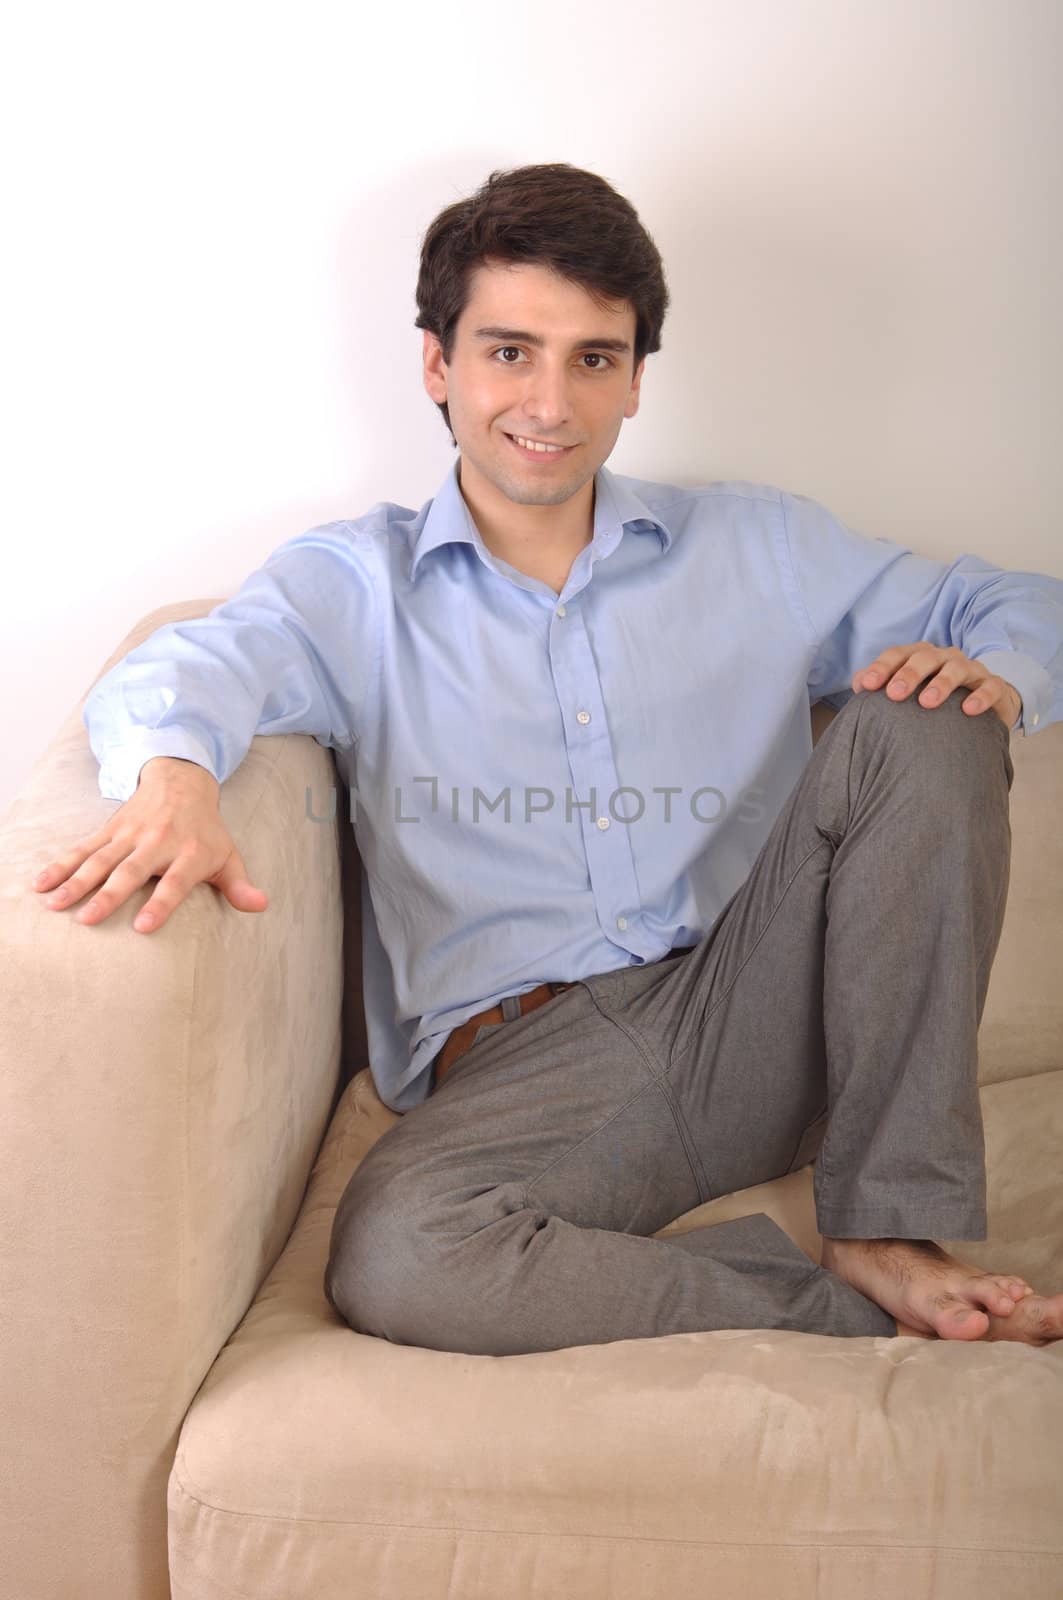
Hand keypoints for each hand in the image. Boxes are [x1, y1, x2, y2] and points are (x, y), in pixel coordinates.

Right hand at [29, 757, 268, 933]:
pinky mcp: (111, 829)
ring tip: (56, 904)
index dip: (160, 904)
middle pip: (131, 872)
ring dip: (76, 881)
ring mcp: (131, 835)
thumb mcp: (228, 855)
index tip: (142, 926)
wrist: (182, 781)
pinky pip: (83, 848)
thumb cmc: (206, 830)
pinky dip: (61, 864)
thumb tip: (260, 905)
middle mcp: (158, 843)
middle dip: (109, 895)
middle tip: (88, 919)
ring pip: (100, 860)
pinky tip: (41, 882)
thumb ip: (239, 885)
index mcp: (189, 854)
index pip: (174, 883)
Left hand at [852, 642, 1021, 728]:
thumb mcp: (911, 691)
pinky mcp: (995, 686)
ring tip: (927, 703)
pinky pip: (990, 686)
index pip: (898, 654)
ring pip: (957, 668)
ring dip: (942, 683)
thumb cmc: (939, 700)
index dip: (881, 667)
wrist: (986, 706)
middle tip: (894, 694)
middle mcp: (945, 658)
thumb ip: (883, 686)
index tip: (866, 686)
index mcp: (921, 657)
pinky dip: (980, 697)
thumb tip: (858, 685)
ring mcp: (972, 670)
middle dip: (909, 673)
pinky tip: (968, 710)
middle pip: (925, 657)